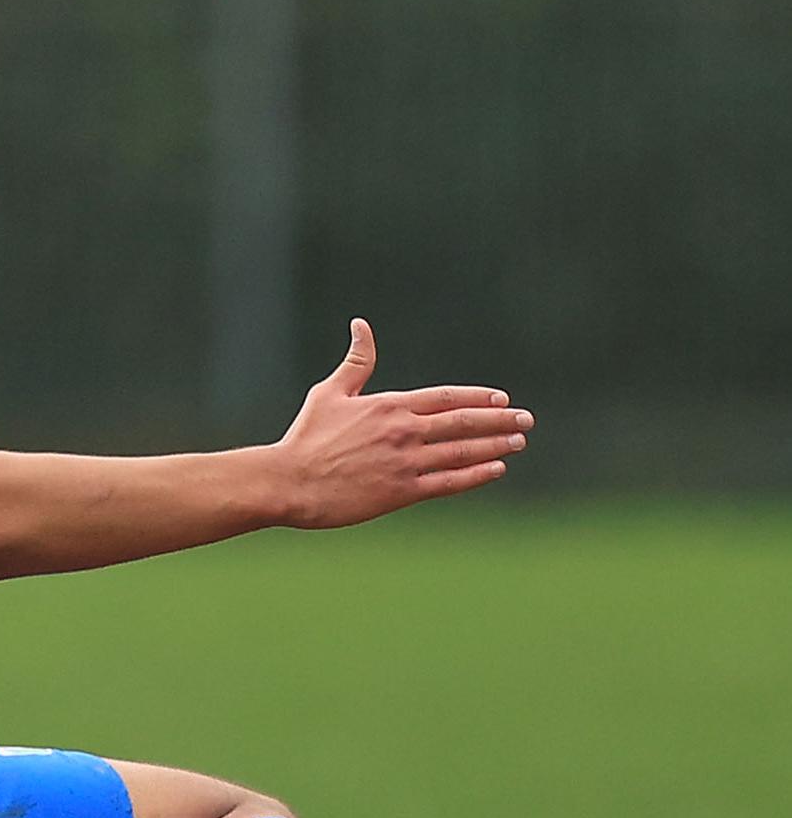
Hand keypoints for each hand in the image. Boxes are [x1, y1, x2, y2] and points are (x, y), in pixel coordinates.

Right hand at [275, 318, 531, 529]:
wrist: (290, 481)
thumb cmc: (306, 436)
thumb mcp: (329, 393)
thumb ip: (356, 362)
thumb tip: (361, 325)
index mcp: (388, 406)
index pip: (445, 398)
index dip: (476, 398)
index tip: (502, 399)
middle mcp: (403, 431)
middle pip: (462, 422)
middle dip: (499, 420)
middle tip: (526, 419)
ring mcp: (405, 462)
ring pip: (462, 451)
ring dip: (495, 445)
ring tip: (519, 441)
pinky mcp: (401, 492)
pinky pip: (449, 482)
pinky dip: (476, 474)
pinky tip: (496, 469)